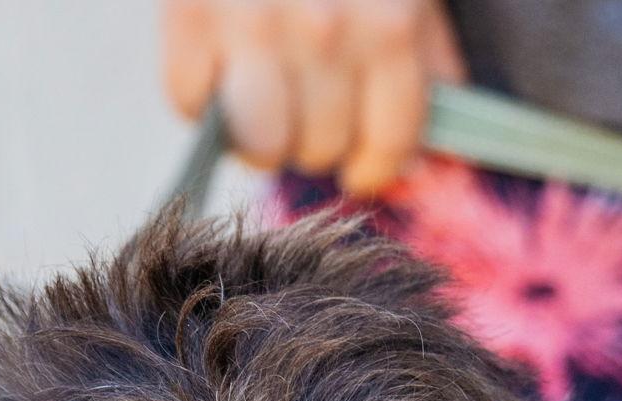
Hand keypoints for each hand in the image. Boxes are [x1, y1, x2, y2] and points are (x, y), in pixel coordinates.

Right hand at [161, 0, 465, 194]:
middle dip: (317, 135)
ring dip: (260, 131)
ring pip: (258, 145)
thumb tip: (434, 153)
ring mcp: (251, 22)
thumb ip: (428, 56)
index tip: (362, 163)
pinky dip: (199, 94)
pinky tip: (215, 60)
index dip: (375, 164)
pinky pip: (191, 103)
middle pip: (320, 148)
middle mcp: (325, 29)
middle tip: (307, 99)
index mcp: (389, 21)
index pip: (388, 144)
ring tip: (263, 93)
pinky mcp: (187, 11)